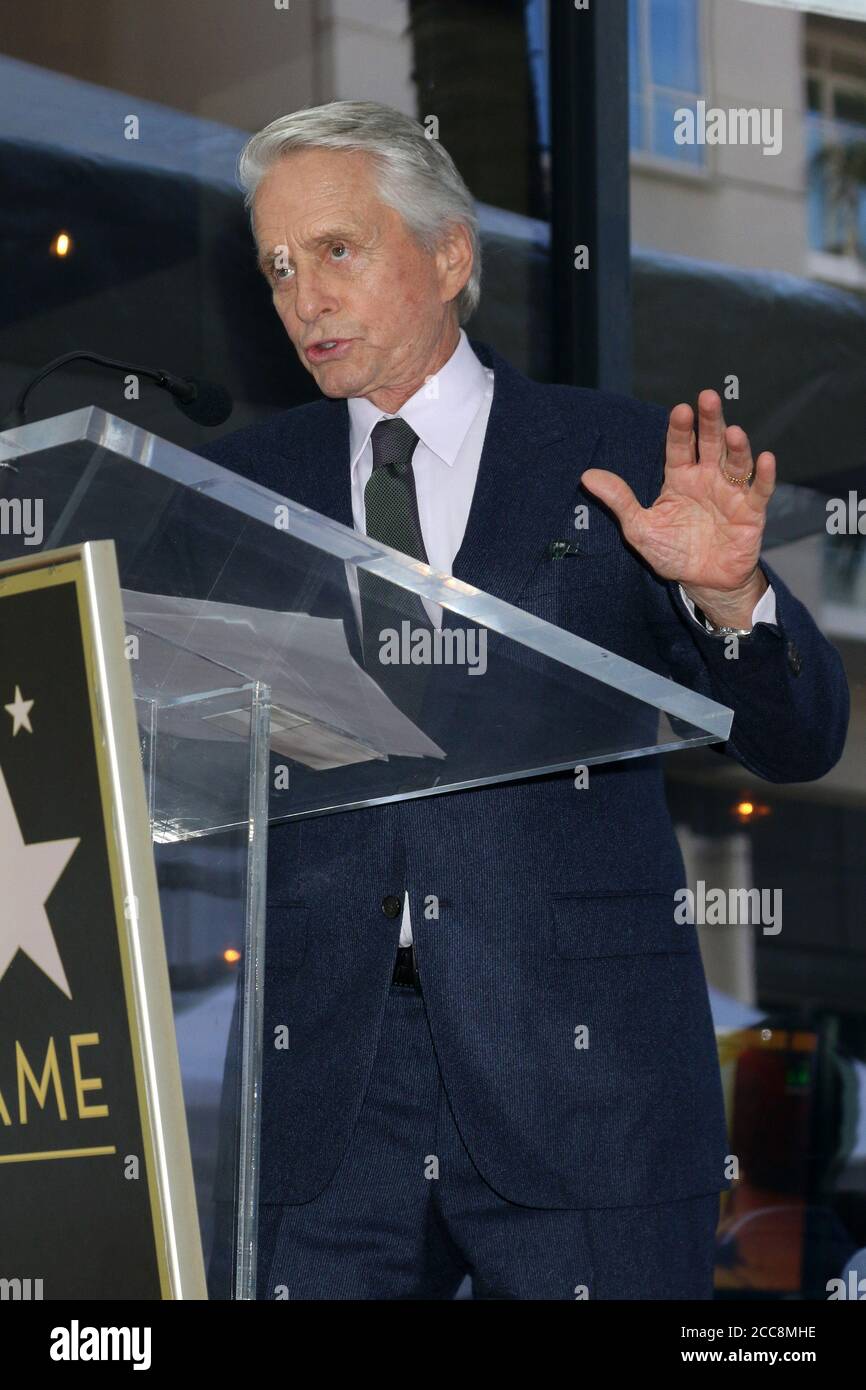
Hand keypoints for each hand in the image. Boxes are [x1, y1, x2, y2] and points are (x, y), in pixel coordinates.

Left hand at [581, 390, 774, 628]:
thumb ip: (619, 500)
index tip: (679, 410)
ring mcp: (732, 493)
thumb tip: (587, 476)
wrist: (703, 582)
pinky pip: (760, 490)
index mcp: (680, 478)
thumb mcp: (639, 528)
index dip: (680, 429)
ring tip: (733, 432)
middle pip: (710, 444)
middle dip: (710, 421)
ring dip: (736, 446)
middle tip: (708, 398)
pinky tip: (765, 459)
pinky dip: (765, 475)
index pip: (679, 446)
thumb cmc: (672, 551)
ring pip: (736, 462)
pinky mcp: (751, 511)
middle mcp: (707, 478)